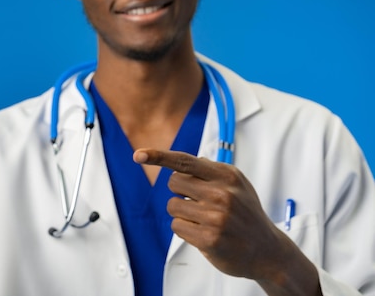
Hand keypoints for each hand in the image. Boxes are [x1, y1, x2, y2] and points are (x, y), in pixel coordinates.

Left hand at [134, 149, 291, 280]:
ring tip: (204, 220)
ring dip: (182, 213)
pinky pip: (177, 227)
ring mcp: (215, 218)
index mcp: (227, 176)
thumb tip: (181, 163)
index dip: (159, 156)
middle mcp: (222, 194)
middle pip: (173, 183)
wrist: (268, 251)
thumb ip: (211, 171)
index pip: (185, 161)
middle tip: (198, 202)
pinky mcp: (209, 239)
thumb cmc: (246, 213)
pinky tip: (204, 234)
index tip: (139, 154)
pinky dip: (185, 230)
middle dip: (180, 192)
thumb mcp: (237, 184)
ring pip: (172, 206)